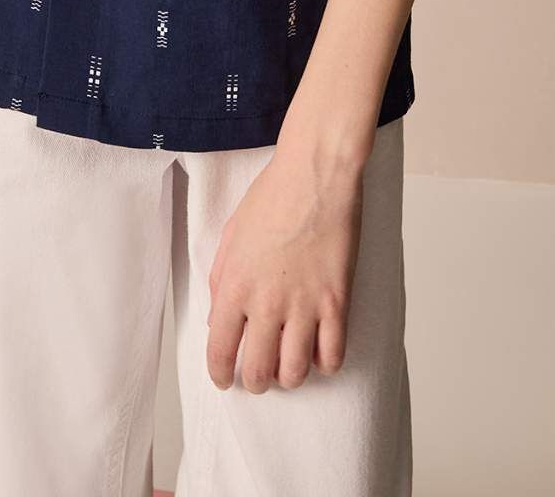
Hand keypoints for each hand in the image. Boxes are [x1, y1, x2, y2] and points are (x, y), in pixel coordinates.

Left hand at [204, 145, 363, 392]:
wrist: (315, 173)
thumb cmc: (272, 196)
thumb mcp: (231, 235)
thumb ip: (219, 281)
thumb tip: (217, 320)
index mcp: (235, 286)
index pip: (220, 351)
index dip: (220, 373)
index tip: (225, 379)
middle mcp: (267, 303)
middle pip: (259, 372)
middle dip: (256, 381)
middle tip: (259, 375)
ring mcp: (305, 305)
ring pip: (296, 373)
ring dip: (290, 376)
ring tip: (289, 364)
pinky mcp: (337, 301)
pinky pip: (333, 355)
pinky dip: (324, 363)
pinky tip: (319, 349)